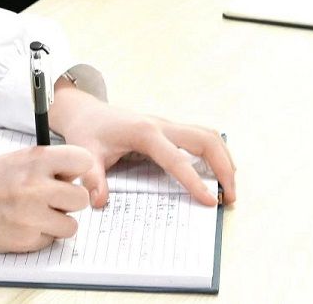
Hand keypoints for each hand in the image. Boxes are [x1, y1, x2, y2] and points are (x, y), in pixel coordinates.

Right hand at [0, 145, 91, 253]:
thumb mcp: (12, 160)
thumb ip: (44, 164)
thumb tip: (74, 176)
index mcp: (33, 160)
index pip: (83, 161)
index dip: (78, 170)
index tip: (70, 176)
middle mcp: (35, 186)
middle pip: (82, 198)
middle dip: (69, 200)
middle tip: (52, 199)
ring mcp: (31, 215)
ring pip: (71, 224)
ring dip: (58, 221)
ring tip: (36, 214)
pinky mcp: (26, 239)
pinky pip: (52, 239)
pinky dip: (41, 235)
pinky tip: (22, 225)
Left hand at [50, 87, 236, 208]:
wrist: (84, 111)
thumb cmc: (86, 132)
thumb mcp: (85, 153)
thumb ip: (92, 177)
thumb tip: (98, 201)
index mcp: (144, 132)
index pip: (176, 159)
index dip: (194, 181)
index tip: (209, 201)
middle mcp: (161, 124)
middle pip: (205, 140)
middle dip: (223, 168)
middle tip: (228, 197)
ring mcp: (167, 124)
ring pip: (208, 135)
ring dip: (224, 159)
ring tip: (229, 188)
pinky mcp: (169, 128)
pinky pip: (200, 137)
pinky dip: (215, 153)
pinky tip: (217, 172)